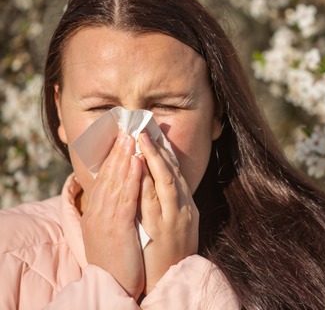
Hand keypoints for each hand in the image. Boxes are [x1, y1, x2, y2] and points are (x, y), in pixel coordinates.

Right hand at [81, 132, 144, 298]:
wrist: (112, 284)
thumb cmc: (115, 260)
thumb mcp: (111, 232)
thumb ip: (116, 211)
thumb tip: (124, 193)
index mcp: (97, 212)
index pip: (105, 178)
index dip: (114, 157)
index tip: (123, 139)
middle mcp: (98, 213)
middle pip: (109, 176)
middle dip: (119, 151)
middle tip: (128, 130)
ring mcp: (105, 220)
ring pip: (116, 182)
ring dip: (125, 158)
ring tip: (133, 138)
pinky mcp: (116, 228)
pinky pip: (125, 198)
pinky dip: (131, 178)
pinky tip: (137, 163)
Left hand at [137, 132, 199, 294]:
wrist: (170, 279)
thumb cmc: (171, 254)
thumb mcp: (179, 226)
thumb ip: (172, 204)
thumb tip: (159, 183)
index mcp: (186, 207)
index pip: (176, 173)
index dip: (166, 152)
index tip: (154, 135)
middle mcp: (183, 209)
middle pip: (173, 172)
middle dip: (159, 150)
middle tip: (145, 131)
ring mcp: (173, 218)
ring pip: (165, 183)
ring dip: (153, 160)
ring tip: (140, 141)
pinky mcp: (162, 229)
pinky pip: (153, 202)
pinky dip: (146, 183)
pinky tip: (138, 169)